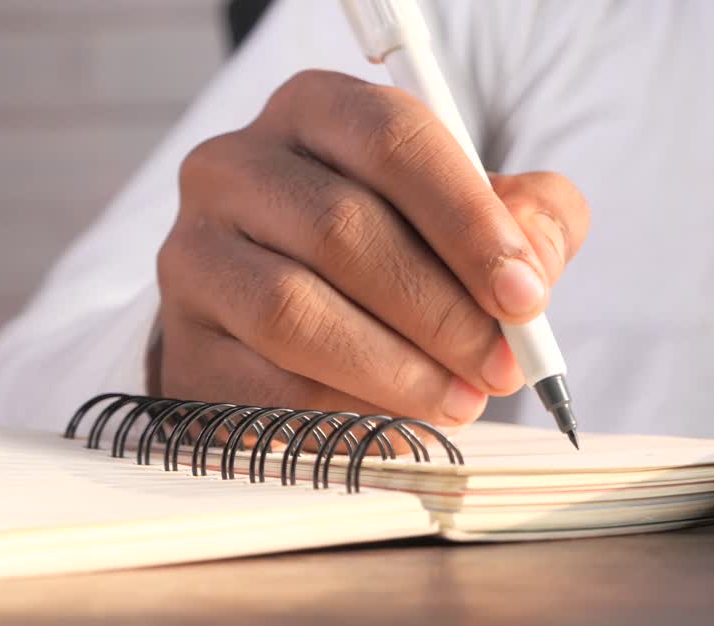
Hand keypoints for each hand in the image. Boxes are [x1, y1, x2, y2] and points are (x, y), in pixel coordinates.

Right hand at [153, 70, 588, 426]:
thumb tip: (530, 264)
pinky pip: (264, 385)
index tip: (524, 296)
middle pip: (341, 228)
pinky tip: (400, 427)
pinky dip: (345, 415)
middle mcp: (236, 166)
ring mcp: (194, 252)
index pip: (393, 139)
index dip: (467, 222)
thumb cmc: (401, 250)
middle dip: (441, 311)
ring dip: (394, 370)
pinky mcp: (182, 341)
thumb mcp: (477, 216)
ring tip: (459, 401)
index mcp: (318, 111)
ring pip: (293, 312)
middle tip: (501, 367)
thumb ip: (530, 219)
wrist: (297, 317)